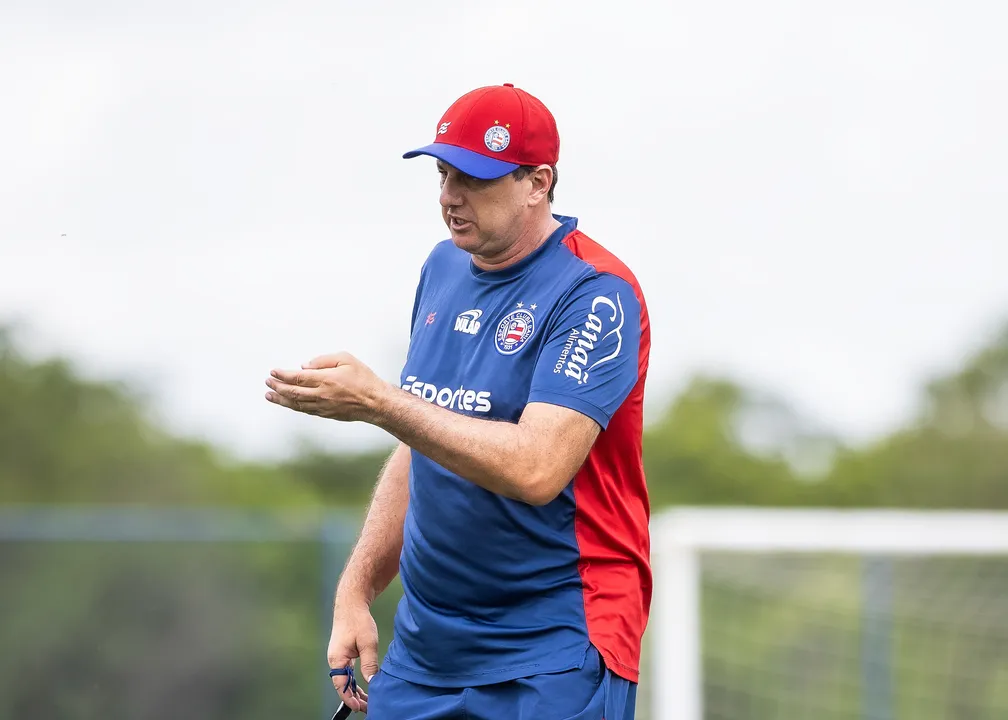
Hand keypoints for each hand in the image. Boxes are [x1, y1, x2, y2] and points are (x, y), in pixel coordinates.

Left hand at [265, 352, 386, 422]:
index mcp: (325, 379)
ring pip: (296, 404)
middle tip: (268, 382)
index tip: (273, 371)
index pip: (297, 378)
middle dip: (277, 387)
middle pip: (292, 392)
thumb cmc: (363, 378)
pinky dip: (293, 406)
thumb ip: (323, 360)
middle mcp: (321, 394)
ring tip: (269, 395)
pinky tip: (288, 403)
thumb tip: (304, 366)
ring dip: (281, 399)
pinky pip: (305, 410)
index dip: (282, 375)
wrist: (376, 402)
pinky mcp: (326, 414)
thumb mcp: (346, 359)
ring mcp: (322, 406)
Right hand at [328, 599, 379, 713]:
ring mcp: (338, 657)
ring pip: (345, 680)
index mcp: (337, 659)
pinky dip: (354, 681)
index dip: (349, 698)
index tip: (359, 707)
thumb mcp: (368, 642)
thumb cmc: (358, 621)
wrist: (351, 604)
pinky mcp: (343, 654)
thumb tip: (372, 682)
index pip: (341, 685)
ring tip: (367, 701)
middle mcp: (335, 660)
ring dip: (355, 690)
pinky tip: (363, 687)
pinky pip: (347, 672)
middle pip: (343, 685)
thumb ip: (369, 663)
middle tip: (367, 708)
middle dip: (354, 697)